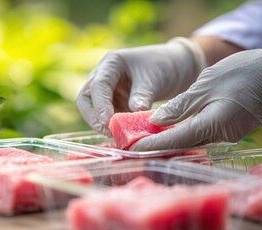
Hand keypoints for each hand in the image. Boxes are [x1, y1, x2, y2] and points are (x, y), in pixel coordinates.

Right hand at [76, 37, 205, 135]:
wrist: (176, 68)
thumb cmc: (164, 67)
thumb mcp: (155, 80)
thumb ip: (142, 96)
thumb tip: (134, 114)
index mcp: (111, 64)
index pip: (98, 85)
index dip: (100, 105)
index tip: (108, 122)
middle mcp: (103, 77)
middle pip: (85, 99)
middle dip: (94, 117)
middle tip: (109, 132)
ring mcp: (107, 92)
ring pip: (92, 110)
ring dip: (102, 124)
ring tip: (119, 135)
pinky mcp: (113, 104)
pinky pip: (106, 117)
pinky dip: (112, 126)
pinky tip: (124, 134)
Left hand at [131, 42, 261, 150]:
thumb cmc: (244, 72)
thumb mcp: (207, 84)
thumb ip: (180, 106)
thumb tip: (156, 121)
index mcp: (214, 125)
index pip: (175, 140)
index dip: (151, 145)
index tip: (130, 147)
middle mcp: (220, 137)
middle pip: (181, 145)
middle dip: (155, 146)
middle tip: (131, 143)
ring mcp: (227, 136)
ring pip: (190, 142)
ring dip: (168, 141)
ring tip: (144, 137)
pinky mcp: (229, 131)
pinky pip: (201, 136)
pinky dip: (182, 135)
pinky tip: (168, 130)